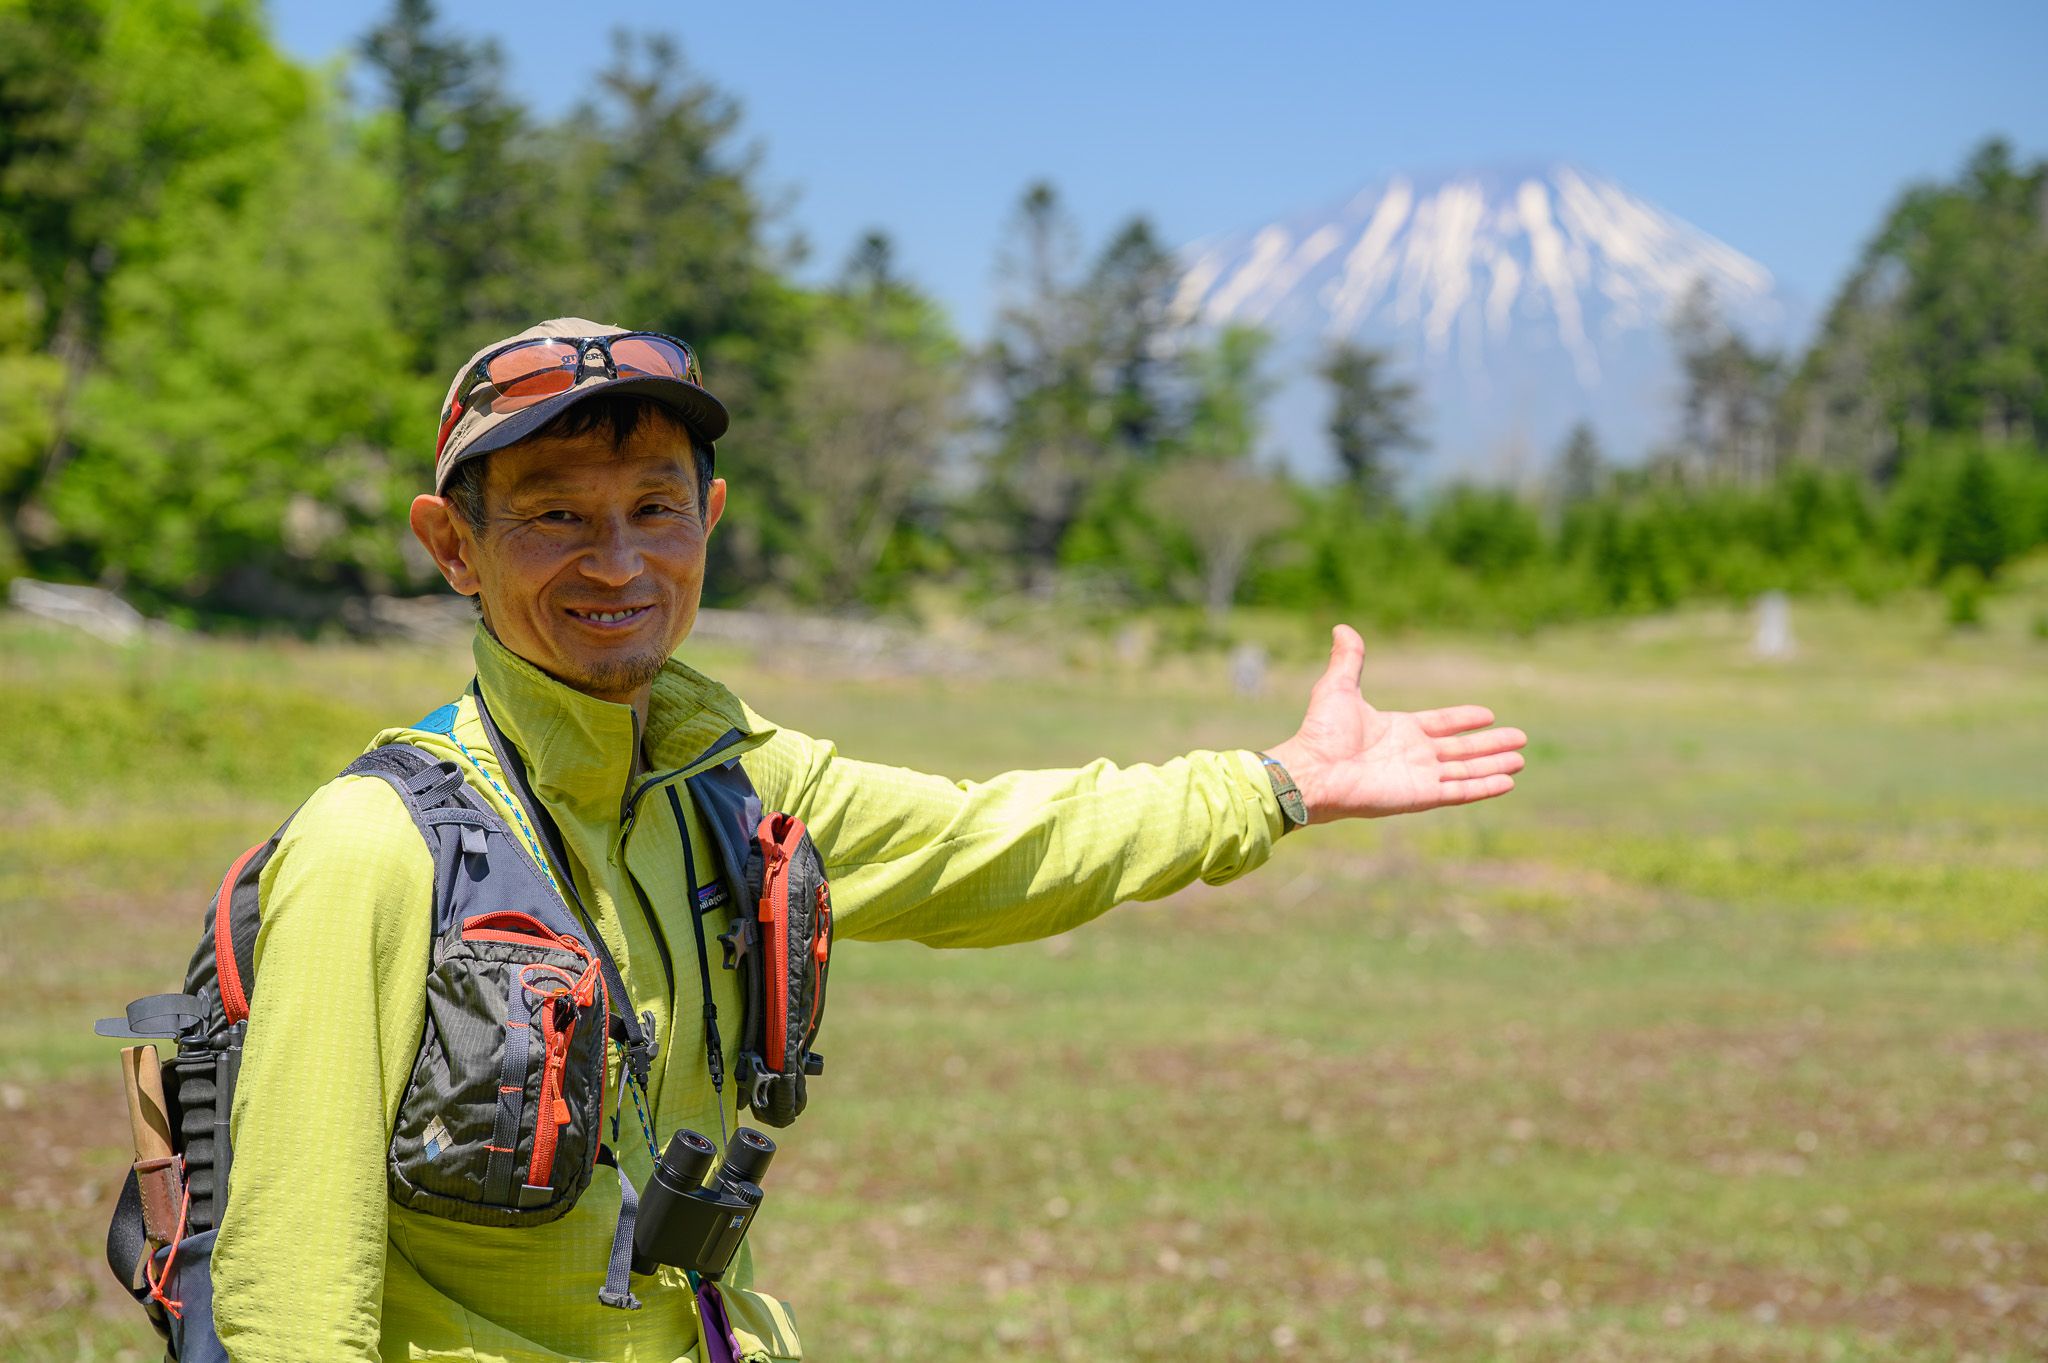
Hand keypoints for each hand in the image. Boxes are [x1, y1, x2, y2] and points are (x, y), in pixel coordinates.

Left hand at [1264, 624, 1526, 821]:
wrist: (1313, 770)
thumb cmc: (1322, 732)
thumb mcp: (1338, 687)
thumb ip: (1349, 660)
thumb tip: (1342, 627)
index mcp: (1398, 730)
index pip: (1440, 724)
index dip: (1463, 720)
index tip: (1488, 715)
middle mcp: (1412, 754)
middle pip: (1461, 749)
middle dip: (1490, 745)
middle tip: (1520, 738)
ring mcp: (1419, 776)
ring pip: (1467, 769)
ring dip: (1494, 764)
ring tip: (1521, 759)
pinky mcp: (1421, 795)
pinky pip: (1460, 791)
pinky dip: (1484, 786)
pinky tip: (1508, 781)